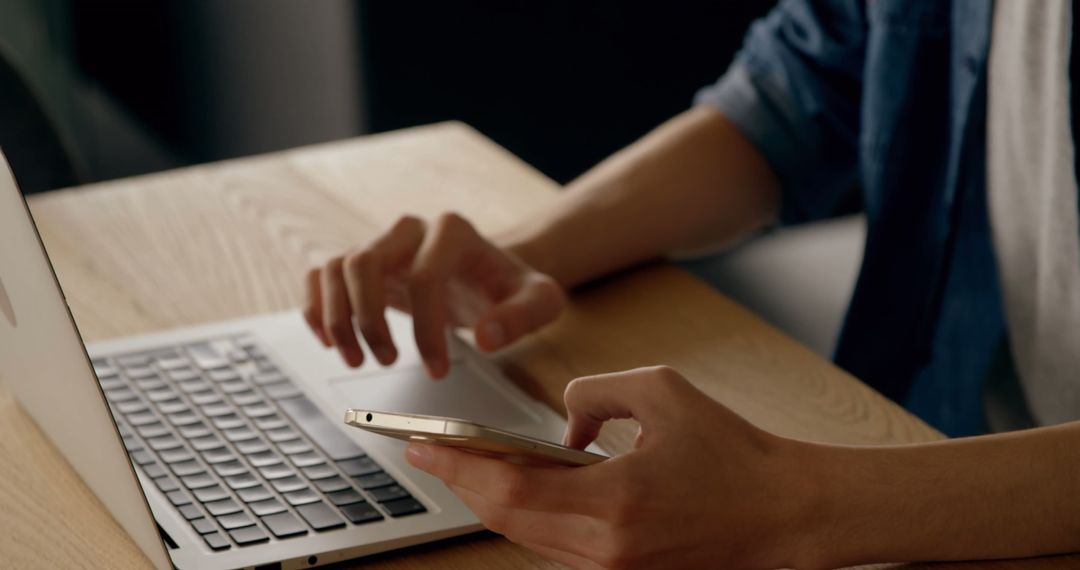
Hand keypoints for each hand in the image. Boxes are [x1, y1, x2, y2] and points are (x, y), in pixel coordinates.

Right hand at [303, 213, 564, 377]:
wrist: (488, 274)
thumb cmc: (510, 287)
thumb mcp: (540, 301)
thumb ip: (522, 316)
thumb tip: (487, 338)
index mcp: (453, 231)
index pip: (425, 276)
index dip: (426, 328)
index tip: (436, 369)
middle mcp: (410, 230)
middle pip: (365, 262)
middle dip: (370, 320)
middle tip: (386, 361)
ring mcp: (381, 243)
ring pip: (336, 268)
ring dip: (338, 319)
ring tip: (356, 359)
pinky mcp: (361, 263)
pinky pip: (321, 275)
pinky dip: (317, 308)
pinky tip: (331, 341)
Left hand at [404, 366, 823, 568]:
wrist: (786, 513)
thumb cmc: (734, 451)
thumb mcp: (663, 392)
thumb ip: (594, 394)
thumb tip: (561, 426)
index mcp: (616, 502)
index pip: (508, 490)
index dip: (456, 466)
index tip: (418, 445)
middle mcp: (608, 549)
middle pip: (505, 520)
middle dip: (460, 482)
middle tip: (428, 450)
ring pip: (525, 538)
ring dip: (489, 501)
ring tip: (463, 463)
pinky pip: (554, 547)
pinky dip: (526, 516)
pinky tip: (514, 488)